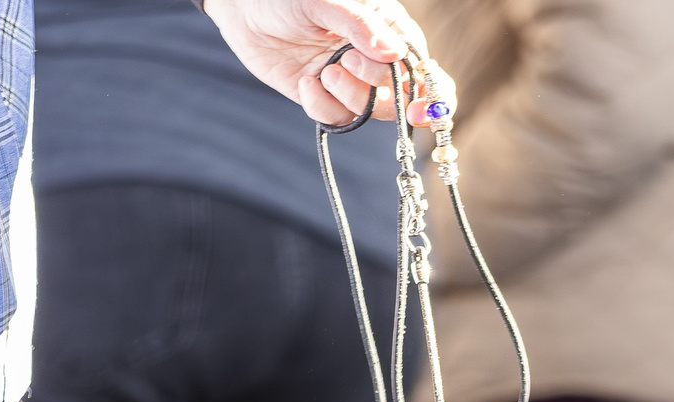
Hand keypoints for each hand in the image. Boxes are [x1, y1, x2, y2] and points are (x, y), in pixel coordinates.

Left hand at [203, 0, 454, 126]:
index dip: (431, 94)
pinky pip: (336, 118)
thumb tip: (396, 54)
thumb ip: (359, 25)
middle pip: (400, 95)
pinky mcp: (325, 96)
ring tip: (323, 71)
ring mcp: (350, 78)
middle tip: (344, 60)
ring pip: (370, 110)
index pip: (421, 66)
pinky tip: (305, 83)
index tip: (420, 111)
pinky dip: (322, 106)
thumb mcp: (324, 0)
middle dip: (375, 86)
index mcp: (387, 27)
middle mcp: (374, 56)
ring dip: (349, 97)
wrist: (242, 8)